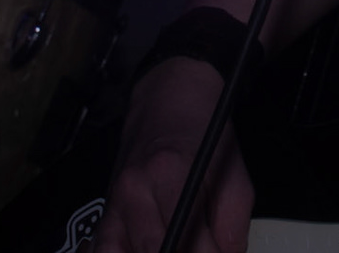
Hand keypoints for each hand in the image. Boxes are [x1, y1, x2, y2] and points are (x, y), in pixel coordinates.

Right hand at [92, 58, 253, 252]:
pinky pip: (105, 252)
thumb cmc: (201, 131)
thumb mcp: (234, 170)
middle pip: (156, 251)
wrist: (169, 100)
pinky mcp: (105, 215)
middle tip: (205, 250)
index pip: (186, 240)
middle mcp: (134, 191)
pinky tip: (147, 249)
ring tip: (180, 244)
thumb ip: (232, 222)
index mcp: (169, 174)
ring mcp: (114, 205)